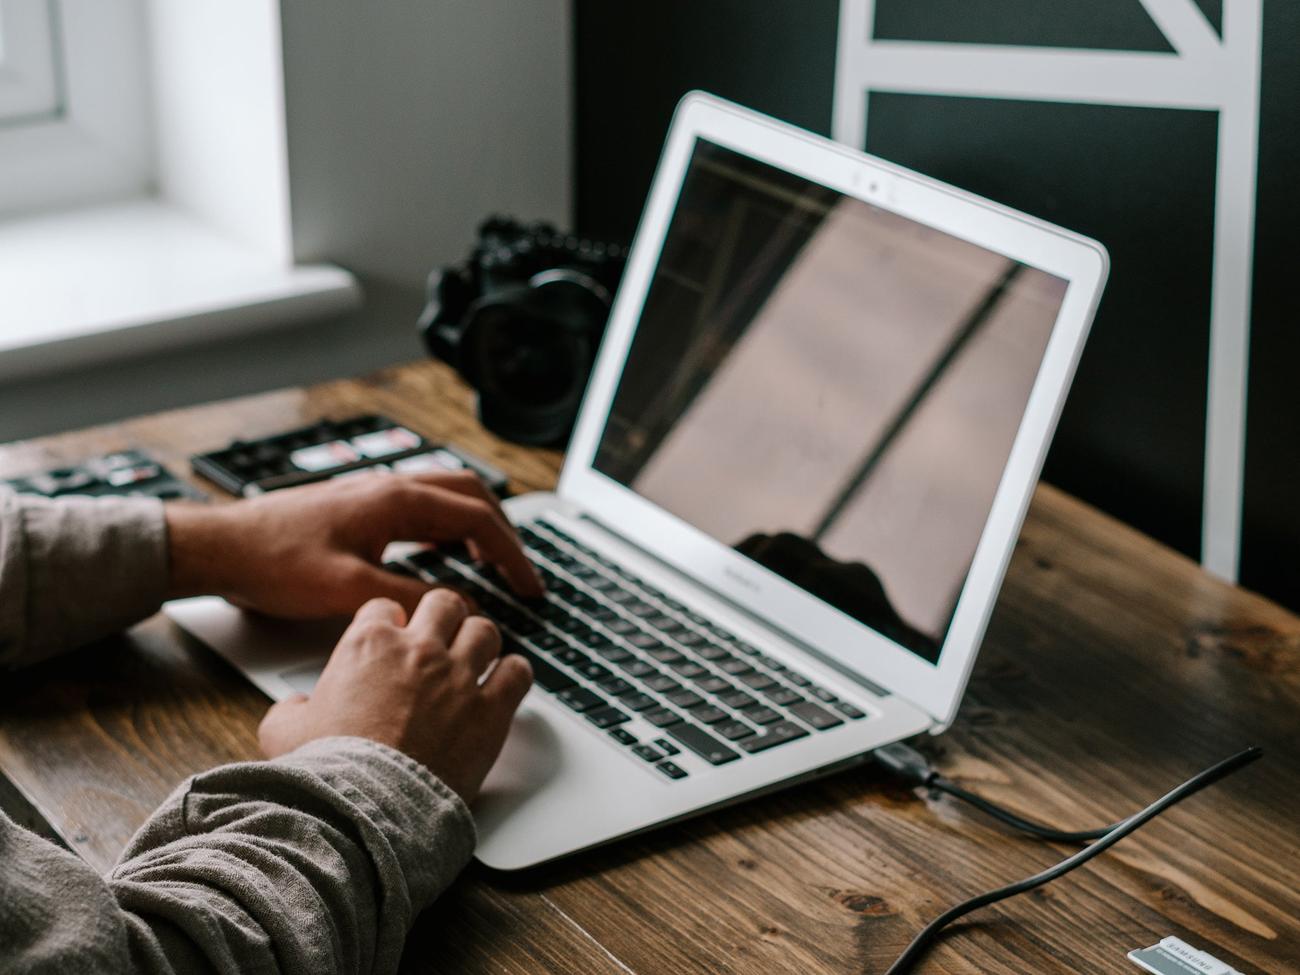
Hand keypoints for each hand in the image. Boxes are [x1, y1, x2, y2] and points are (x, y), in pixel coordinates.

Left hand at [165, 471, 542, 617]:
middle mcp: (389, 487)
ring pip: (447, 496)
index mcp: (395, 500)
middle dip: (504, 533)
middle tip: (520, 573)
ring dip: (477, 525)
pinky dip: (447, 526)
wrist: (221, 547)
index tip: (530, 586)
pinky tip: (442, 552)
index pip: (477, 517)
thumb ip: (409, 599)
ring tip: (492, 562)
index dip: (511, 554)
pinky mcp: (359, 506)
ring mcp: (374, 492)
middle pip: (471, 495)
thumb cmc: (273, 563)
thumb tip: (459, 608)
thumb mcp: (347, 592)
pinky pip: (422, 506)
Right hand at [257, 590, 532, 800]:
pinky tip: (505, 685)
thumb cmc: (325, 772)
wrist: (364, 809)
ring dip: (480, 644)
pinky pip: (517, 672)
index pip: (385, 607)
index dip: (390, 622)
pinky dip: (513, 675)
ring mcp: (458, 677)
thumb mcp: (283, 732)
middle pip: (444, 604)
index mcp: (368, 645)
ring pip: (485, 631)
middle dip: (443, 618)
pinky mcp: (490, 710)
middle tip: (442, 638)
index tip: (394, 637)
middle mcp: (418, 650)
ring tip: (476, 660)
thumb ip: (290, 708)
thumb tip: (295, 706)